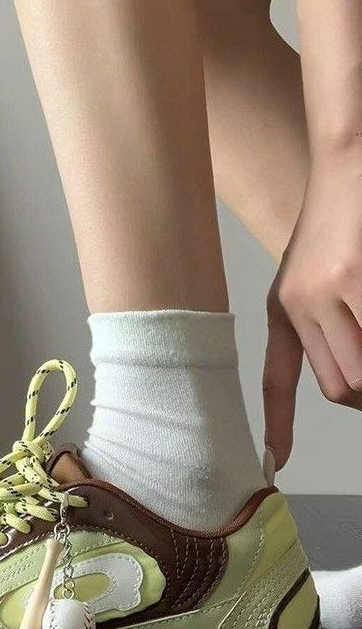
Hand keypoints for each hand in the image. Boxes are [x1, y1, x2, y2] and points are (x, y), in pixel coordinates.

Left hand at [263, 158, 361, 469]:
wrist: (345, 167)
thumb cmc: (333, 228)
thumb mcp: (308, 280)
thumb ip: (322, 326)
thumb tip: (351, 381)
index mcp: (284, 310)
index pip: (279, 379)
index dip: (278, 425)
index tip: (275, 461)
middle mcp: (301, 305)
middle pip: (342, 387)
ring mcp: (332, 291)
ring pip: (361, 373)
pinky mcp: (358, 278)